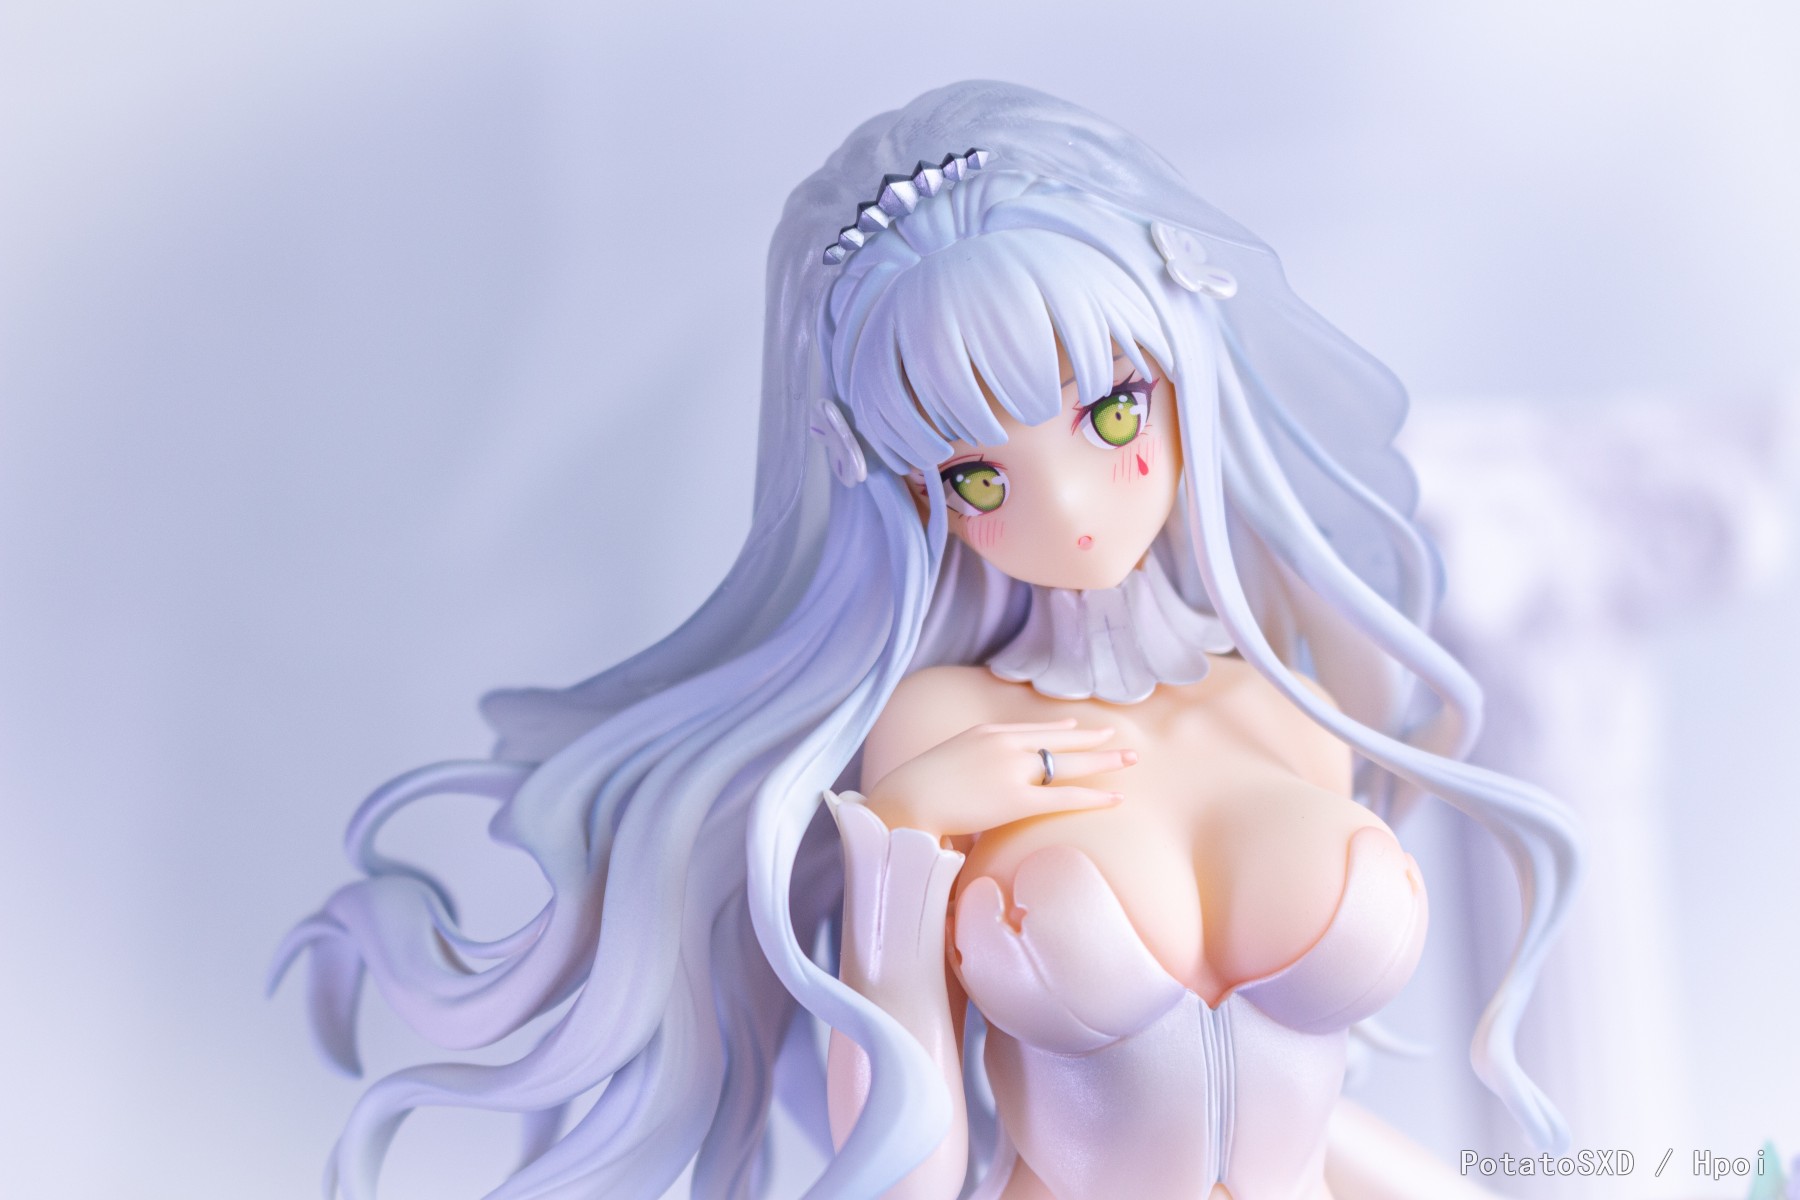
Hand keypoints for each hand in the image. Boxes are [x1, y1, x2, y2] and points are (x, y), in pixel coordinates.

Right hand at [863, 719, 1134, 839]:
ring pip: (1070, 764)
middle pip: (1061, 739)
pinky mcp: (1018, 799)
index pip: (1035, 728)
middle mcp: (1006, 744)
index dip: (1063, 729)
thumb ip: (972, 761)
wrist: (905, 799)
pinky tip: (1115, 797)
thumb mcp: (948, 760)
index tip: (1082, 728)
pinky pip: (1065, 797)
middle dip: (1095, 740)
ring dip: (1104, 762)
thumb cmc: (918, 789)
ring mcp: (1014, 769)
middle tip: (1122, 739)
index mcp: (988, 732)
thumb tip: (980, 778)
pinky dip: (1094, 796)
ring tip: (1131, 761)